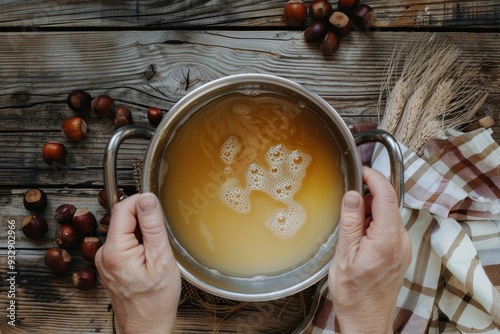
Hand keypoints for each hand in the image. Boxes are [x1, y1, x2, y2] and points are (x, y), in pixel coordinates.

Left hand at [95, 193, 180, 333]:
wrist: (146, 327)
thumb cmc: (155, 301)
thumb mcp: (161, 259)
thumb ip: (153, 226)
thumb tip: (147, 199)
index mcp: (115, 250)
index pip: (124, 207)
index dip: (142, 202)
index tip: (158, 209)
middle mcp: (104, 252)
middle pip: (123, 217)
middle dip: (144, 220)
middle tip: (160, 238)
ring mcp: (105, 259)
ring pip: (125, 229)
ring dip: (143, 232)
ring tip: (156, 252)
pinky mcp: (111, 263)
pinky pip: (125, 242)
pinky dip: (139, 243)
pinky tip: (149, 258)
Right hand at [329, 167, 411, 333]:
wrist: (366, 318)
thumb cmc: (353, 292)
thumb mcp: (344, 254)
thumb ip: (351, 222)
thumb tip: (353, 195)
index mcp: (387, 239)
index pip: (386, 196)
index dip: (374, 178)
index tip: (362, 170)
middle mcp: (401, 241)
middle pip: (388, 204)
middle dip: (367, 199)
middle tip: (346, 210)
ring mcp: (403, 246)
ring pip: (388, 215)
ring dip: (369, 213)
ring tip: (351, 233)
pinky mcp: (401, 251)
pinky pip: (389, 228)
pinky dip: (374, 224)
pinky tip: (360, 239)